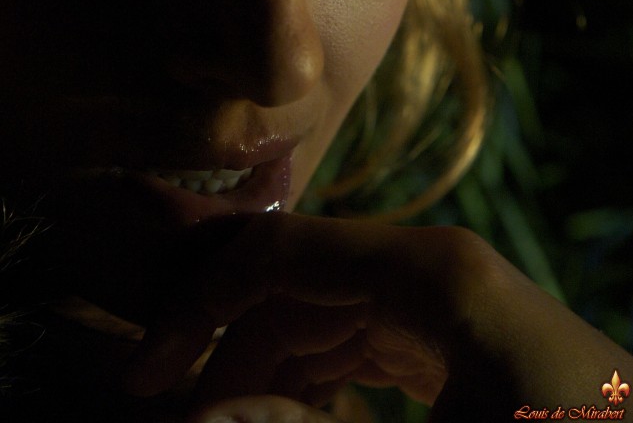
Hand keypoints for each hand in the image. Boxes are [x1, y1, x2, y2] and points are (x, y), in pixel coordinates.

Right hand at [124, 214, 632, 421]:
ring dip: (267, 369)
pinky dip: (316, 380)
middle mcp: (435, 268)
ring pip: (328, 317)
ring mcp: (450, 303)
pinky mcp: (459, 344)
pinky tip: (289, 412)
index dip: (203, 305)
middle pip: (300, 285)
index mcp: (429, 271)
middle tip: (168, 408)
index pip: (283, 254)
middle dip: (229, 347)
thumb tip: (199, 418)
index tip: (145, 372)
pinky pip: (365, 346)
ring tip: (219, 414)